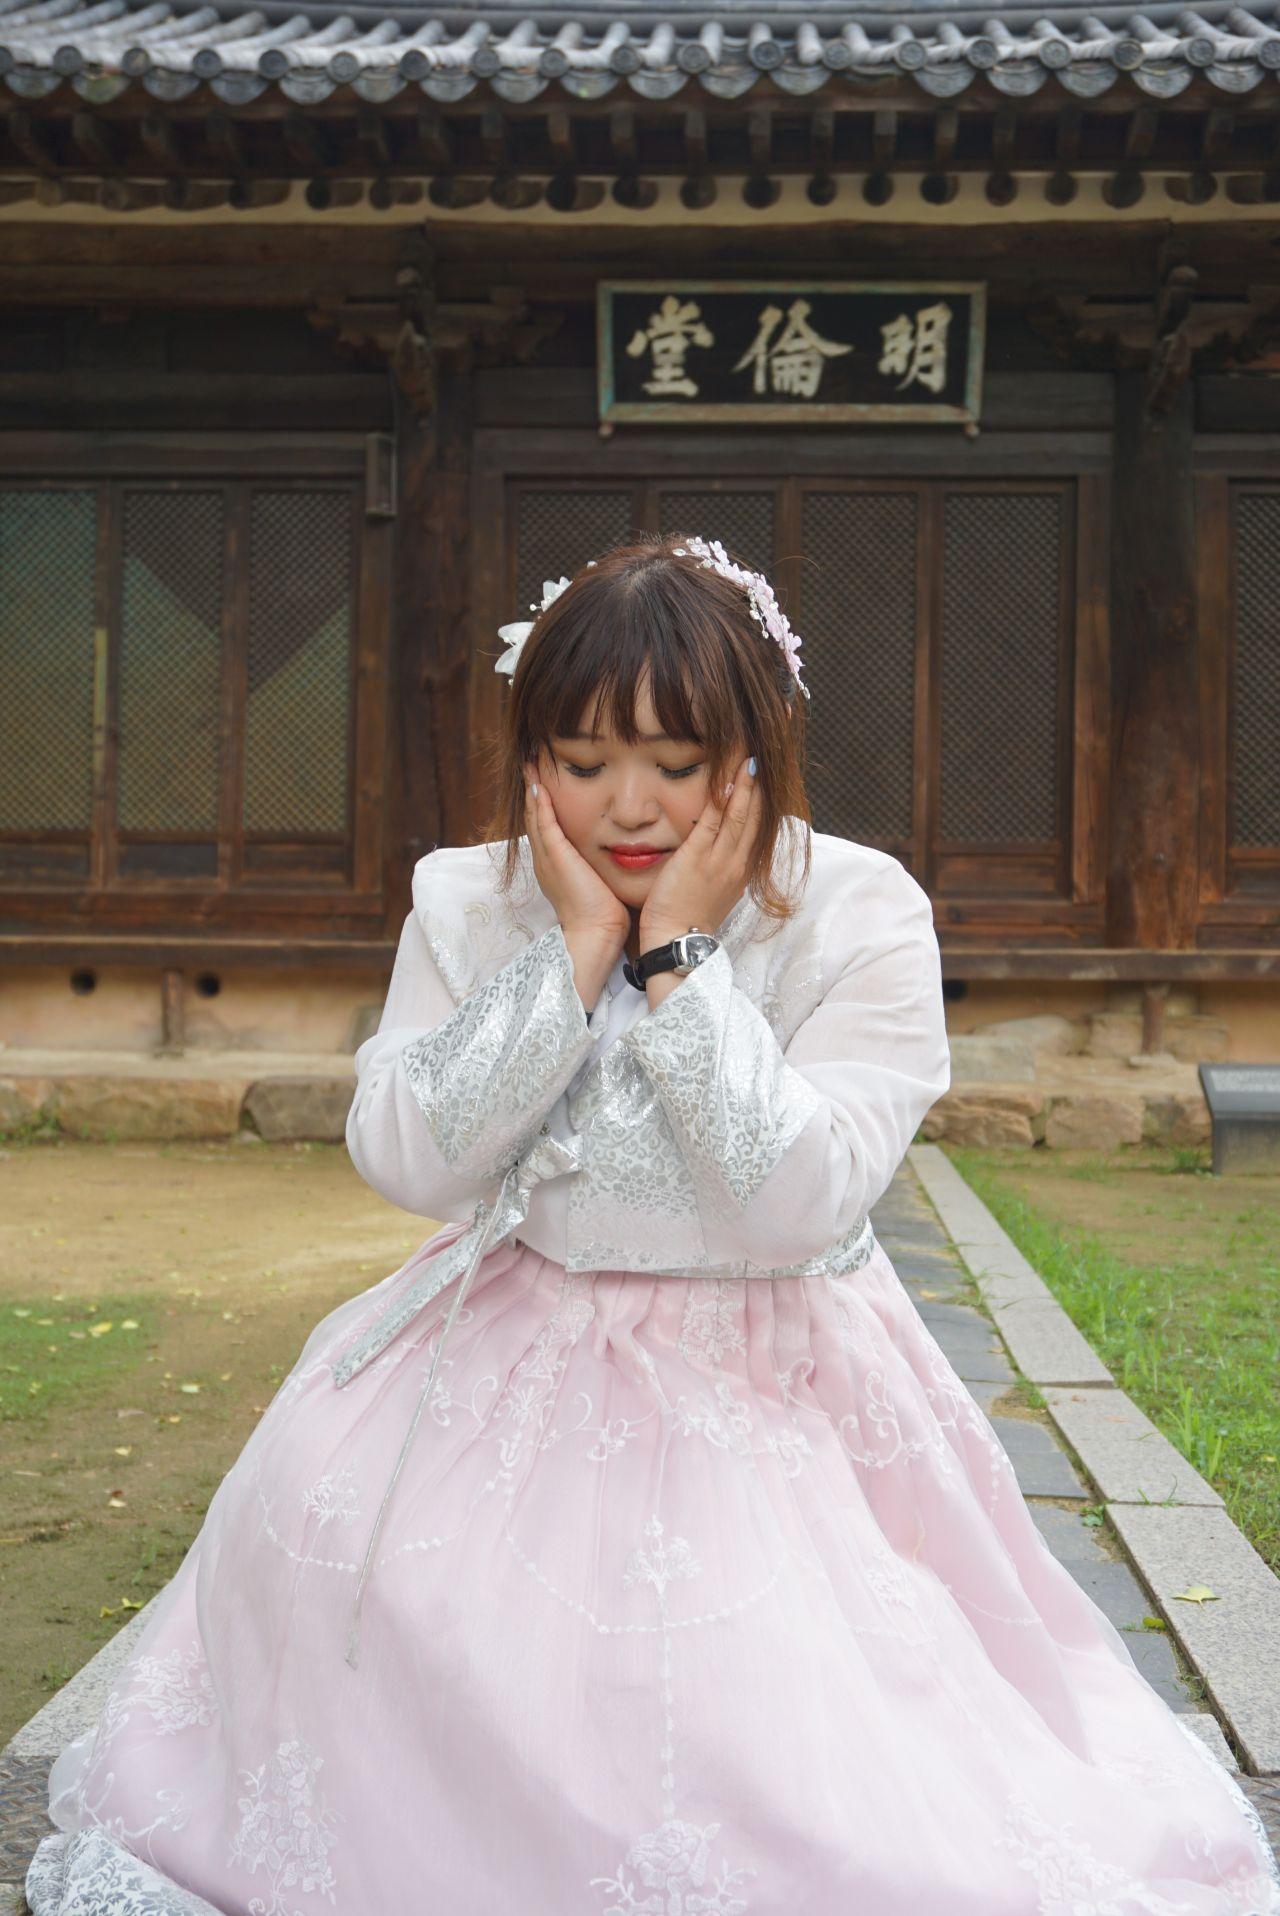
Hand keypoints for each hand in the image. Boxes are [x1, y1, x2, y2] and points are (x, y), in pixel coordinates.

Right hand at [523, 766, 629, 953]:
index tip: (546, 782)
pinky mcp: (555, 855)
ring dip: (532, 789)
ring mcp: (548, 857)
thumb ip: (603, 865)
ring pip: (535, 816)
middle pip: (535, 818)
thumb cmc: (604, 914)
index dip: (544, 805)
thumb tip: (621, 852)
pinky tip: (539, 783)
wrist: (595, 933)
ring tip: (530, 766)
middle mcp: (546, 859)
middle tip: (532, 765)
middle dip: (533, 791)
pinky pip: (543, 822)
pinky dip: (539, 802)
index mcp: (556, 865)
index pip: (548, 828)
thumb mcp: (601, 882)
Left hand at [639, 752, 761, 947]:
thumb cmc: (688, 918)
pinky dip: (723, 797)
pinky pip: (715, 819)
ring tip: (750, 757)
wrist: (677, 940)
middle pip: (757, 816)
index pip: (759, 827)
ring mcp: (721, 859)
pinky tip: (729, 777)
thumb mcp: (717, 891)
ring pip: (740, 814)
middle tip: (764, 755)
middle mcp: (739, 862)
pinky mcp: (698, 857)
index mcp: (744, 870)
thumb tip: (720, 844)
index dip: (765, 800)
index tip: (766, 776)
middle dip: (761, 785)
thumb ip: (723, 866)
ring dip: (746, 783)